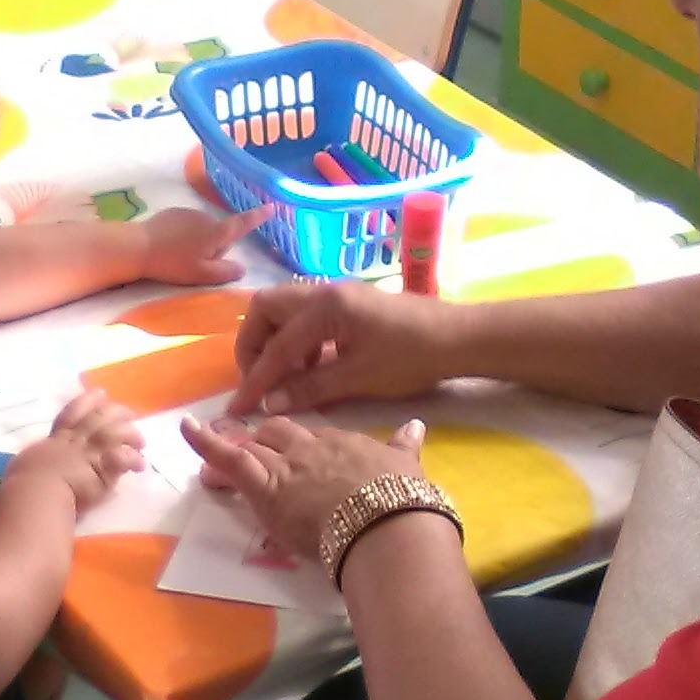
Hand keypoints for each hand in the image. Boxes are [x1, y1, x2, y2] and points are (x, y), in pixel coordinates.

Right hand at [7, 390, 143, 512]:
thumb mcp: (26, 465)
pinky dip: (134, 460)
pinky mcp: (103, 469)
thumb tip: (34, 464)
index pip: (73, 413)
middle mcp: (75, 442)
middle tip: (130, 413)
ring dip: (131, 434)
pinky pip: (123, 458)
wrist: (35, 492)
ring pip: (115, 432)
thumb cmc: (24, 483)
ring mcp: (90, 453)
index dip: (88, 401)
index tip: (101, 394)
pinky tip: (140, 466)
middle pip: (99, 417)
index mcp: (56, 440)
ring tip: (141, 442)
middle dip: (117, 412)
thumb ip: (37, 461)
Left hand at [137, 205, 275, 285]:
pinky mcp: (173, 212)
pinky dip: (184, 235)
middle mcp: (206, 217)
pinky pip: (187, 225)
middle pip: (220, 234)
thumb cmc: (174, 263)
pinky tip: (169, 247)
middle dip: (215, 247)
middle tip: (197, 265)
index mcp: (217, 232)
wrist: (139, 247)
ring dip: (198, 242)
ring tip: (180, 257)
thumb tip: (242, 268)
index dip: (258, 217)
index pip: (243, 223)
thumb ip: (226, 272)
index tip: (272, 206)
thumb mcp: (202, 275)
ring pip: (203, 230)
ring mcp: (189, 212)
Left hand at [178, 413, 427, 561]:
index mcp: (346, 444)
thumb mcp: (408, 468)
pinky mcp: (265, 485)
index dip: (301, 447)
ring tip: (219, 451)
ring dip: (237, 449)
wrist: (388, 524)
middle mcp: (313, 447)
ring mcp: (287, 464)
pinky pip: (229, 457)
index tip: (297, 457)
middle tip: (255, 451)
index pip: (315, 439)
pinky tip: (186, 429)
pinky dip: (204, 442)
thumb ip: (404, 448)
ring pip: (255, 446)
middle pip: (281, 434)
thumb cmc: (402, 503)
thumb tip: (416, 427)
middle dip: (266, 440)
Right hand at [231, 278, 457, 414]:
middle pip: (267, 308)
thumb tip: (270, 403)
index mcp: (324, 306)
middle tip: (260, 380)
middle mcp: (325, 291)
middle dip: (255, 345)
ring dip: (277, 343)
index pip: (276, 345)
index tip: (239, 408)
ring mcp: (338, 295)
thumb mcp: (358, 378)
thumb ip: (310, 388)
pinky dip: (300, 342)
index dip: (256, 380)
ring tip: (288, 380)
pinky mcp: (351, 305)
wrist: (459, 338)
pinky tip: (313, 370)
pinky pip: (308, 318)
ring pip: (286, 311)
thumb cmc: (412, 357)